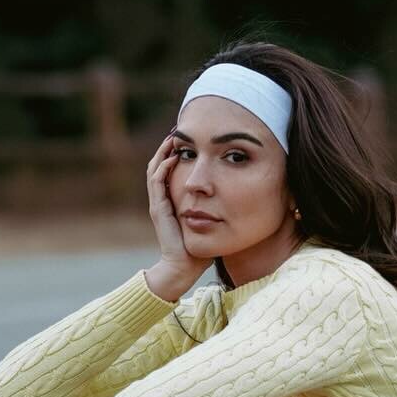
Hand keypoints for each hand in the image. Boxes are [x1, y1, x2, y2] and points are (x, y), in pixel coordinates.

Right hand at [147, 131, 209, 285]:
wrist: (184, 266)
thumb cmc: (201, 247)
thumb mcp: (212, 220)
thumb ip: (219, 207)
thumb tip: (241, 193)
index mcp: (174, 200)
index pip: (171, 169)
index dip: (178, 152)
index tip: (190, 138)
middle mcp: (163, 199)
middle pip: (160, 164)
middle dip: (169, 147)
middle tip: (178, 130)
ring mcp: (158, 203)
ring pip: (155, 169)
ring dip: (163, 152)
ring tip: (173, 137)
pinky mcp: (158, 208)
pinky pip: (157, 182)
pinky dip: (163, 167)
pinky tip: (173, 156)